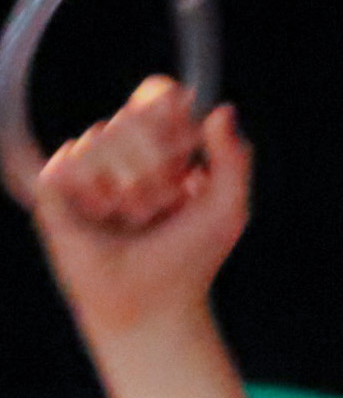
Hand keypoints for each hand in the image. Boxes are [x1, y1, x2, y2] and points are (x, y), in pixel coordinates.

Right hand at [28, 77, 249, 345]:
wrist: (153, 302)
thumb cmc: (189, 258)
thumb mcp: (227, 209)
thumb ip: (233, 159)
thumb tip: (221, 110)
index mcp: (161, 147)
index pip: (159, 96)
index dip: (170, 114)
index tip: (187, 153)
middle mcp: (121, 150)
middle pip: (133, 117)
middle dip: (157, 166)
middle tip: (161, 207)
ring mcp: (85, 165)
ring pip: (100, 137)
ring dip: (129, 187)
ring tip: (134, 218)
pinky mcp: (54, 186)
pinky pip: (71, 162)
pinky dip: (94, 195)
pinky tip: (101, 218)